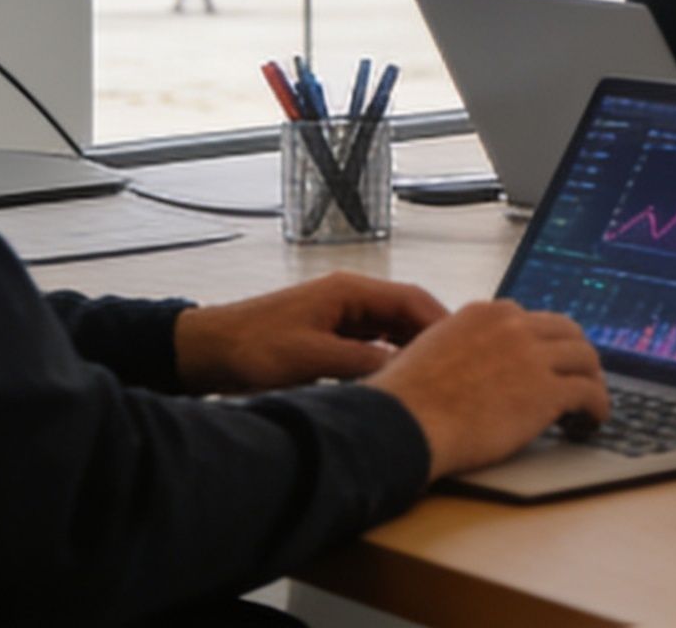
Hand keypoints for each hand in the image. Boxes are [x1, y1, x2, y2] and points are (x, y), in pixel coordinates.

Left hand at [172, 272, 448, 393]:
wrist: (208, 350)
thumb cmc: (250, 346)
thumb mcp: (310, 357)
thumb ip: (359, 361)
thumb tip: (405, 371)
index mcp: (349, 291)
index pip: (413, 300)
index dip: (443, 324)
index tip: (467, 349)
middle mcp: (350, 299)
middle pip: (408, 315)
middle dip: (435, 340)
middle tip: (462, 369)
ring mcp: (342, 318)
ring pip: (393, 332)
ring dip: (414, 352)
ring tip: (440, 380)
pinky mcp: (332, 337)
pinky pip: (375, 346)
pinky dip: (392, 361)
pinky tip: (401, 384)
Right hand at [365, 298, 613, 479]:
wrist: (405, 423)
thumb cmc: (406, 399)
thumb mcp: (432, 349)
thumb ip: (462, 346)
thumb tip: (471, 364)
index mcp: (485, 313)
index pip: (531, 320)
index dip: (544, 342)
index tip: (548, 360)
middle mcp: (514, 326)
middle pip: (567, 331)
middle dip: (576, 355)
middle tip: (579, 378)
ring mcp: (534, 356)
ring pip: (586, 358)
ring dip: (592, 380)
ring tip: (590, 403)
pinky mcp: (548, 392)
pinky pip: (590, 393)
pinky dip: (598, 407)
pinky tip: (592, 421)